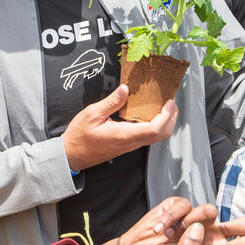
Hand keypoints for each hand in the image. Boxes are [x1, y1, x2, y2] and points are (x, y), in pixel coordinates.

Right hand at [62, 84, 177, 170]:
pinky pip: (147, 136)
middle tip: (171, 102)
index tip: (169, 102)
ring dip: (164, 122)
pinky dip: (155, 124)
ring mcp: (130, 145)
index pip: (155, 129)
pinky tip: (149, 112)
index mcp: (124, 135)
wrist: (72, 155)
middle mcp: (131, 142)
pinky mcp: (127, 144)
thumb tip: (126, 89)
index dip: (167, 116)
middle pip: (161, 135)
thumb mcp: (92, 114)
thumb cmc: (80, 136)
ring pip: (156, 137)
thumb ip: (111, 102)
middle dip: (171, 119)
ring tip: (163, 105)